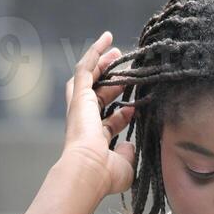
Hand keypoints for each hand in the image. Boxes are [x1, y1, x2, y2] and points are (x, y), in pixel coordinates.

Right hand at [60, 31, 136, 200]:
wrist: (89, 169)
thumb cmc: (105, 174)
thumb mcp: (124, 166)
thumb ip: (128, 155)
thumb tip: (130, 147)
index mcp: (93, 139)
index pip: (107, 122)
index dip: (122, 115)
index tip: (134, 110)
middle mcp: (84, 122)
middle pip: (96, 94)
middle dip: (109, 80)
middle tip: (121, 67)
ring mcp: (80, 107)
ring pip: (88, 78)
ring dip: (101, 63)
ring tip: (114, 48)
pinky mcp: (79, 95)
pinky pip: (85, 68)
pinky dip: (94, 52)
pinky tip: (105, 38)